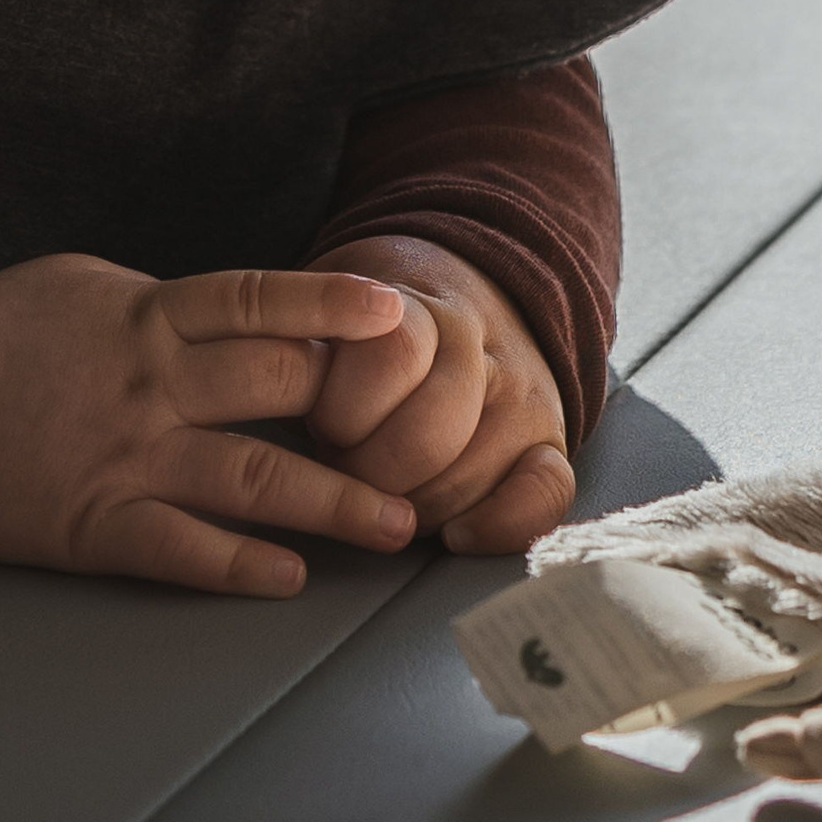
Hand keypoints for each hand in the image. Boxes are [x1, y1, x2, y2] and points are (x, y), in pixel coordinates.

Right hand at [0, 254, 420, 595]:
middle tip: (431, 439)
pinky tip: (287, 577)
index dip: (330, 308)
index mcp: (148, 316)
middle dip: (361, 414)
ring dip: (330, 502)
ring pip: (250, 476)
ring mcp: (128, 457)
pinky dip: (236, 564)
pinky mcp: (97, 523)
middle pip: (276, 391)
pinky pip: (180, 548)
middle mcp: (151, 384)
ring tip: (396, 525)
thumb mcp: (82, 283)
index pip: (256, 302)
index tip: (397, 316)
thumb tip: (234, 313)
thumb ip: (162, 304)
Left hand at [303, 237, 573, 552]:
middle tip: (346, 465)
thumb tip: (271, 387)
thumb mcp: (327, 307)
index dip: (341, 407)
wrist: (463, 285)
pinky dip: (501, 524)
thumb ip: (301, 341)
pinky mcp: (550, 441)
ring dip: (414, 503)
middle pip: (426, 433)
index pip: (388, 358)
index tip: (320, 422)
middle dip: (368, 470)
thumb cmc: (368, 322)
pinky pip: (545, 494)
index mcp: (417, 306)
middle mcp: (478, 348)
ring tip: (386, 490)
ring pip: (470, 472)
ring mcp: (520, 395)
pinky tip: (459, 536)